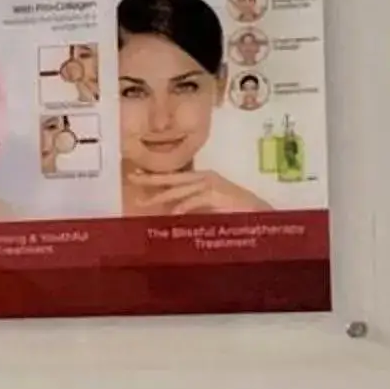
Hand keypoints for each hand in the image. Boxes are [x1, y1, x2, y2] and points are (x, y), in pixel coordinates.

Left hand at [126, 168, 269, 215]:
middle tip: (131, 178)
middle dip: (150, 179)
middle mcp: (204, 177)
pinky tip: (173, 213)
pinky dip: (183, 206)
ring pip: (179, 190)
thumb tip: (169, 210)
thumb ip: (190, 203)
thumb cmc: (234, 209)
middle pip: (172, 178)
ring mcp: (211, 184)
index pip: (174, 175)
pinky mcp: (217, 194)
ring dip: (160, 196)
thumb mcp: (207, 204)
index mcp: (202, 177)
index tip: (136, 174)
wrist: (258, 211)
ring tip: (143, 203)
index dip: (155, 175)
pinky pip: (195, 200)